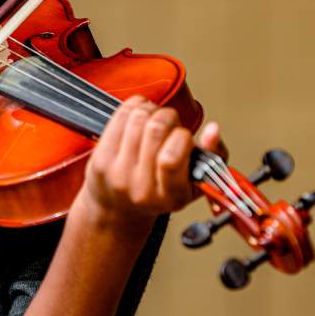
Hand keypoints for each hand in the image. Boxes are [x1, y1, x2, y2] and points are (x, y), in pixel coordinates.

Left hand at [74, 95, 222, 226]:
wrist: (120, 208)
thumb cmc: (162, 192)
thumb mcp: (195, 183)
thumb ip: (212, 156)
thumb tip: (213, 130)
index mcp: (171, 196)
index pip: (171, 159)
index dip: (182, 137)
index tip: (184, 136)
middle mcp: (141, 188)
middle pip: (155, 129)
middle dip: (168, 117)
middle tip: (170, 124)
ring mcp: (118, 173)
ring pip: (138, 117)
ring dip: (152, 110)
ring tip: (155, 120)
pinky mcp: (101, 158)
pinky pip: (121, 115)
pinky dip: (135, 107)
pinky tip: (141, 116)